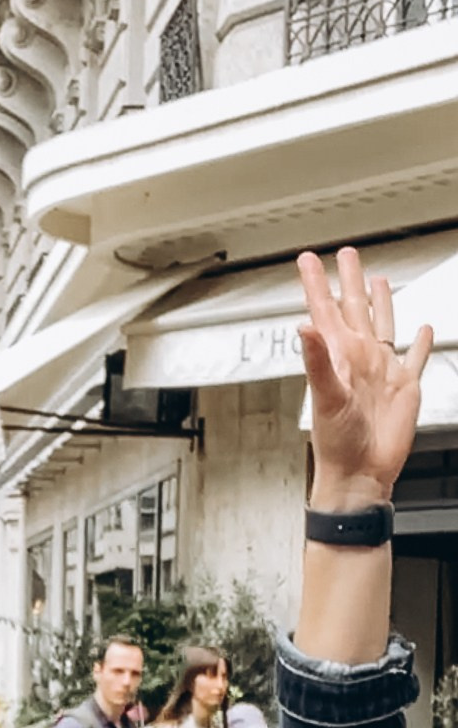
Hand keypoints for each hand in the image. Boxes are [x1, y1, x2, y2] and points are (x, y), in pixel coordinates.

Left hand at [297, 246, 429, 508]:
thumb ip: (317, 361)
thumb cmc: (336, 444)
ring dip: (380, 302)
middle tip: (347, 254)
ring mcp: (381, 371)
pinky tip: (422, 329)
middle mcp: (359, 358)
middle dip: (350, 280)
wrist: (361, 473)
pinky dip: (419, 342)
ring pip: (383, 325)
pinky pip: (413, 357)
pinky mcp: (404, 387)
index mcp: (338, 357)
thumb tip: (305, 327)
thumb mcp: (325, 398)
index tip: (308, 259)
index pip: (324, 310)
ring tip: (377, 279)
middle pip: (354, 308)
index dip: (316, 283)